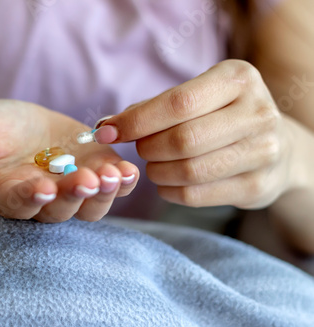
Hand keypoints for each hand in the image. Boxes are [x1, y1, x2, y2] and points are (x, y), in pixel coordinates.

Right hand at [0, 99, 138, 221]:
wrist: (19, 123)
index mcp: (10, 193)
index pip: (19, 204)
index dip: (30, 198)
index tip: (42, 187)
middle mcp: (44, 200)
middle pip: (60, 210)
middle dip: (74, 197)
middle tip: (86, 181)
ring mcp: (72, 188)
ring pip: (90, 206)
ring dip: (105, 194)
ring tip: (115, 176)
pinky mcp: (95, 172)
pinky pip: (112, 185)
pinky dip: (123, 181)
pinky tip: (130, 170)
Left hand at [95, 60, 293, 208]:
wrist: (276, 146)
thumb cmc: (220, 117)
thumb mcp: (196, 98)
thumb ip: (151, 108)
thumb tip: (105, 126)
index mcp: (237, 79)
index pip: (178, 103)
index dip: (136, 121)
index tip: (106, 132)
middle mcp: (258, 112)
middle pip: (183, 140)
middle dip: (148, 148)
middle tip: (140, 149)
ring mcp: (263, 151)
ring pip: (189, 170)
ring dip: (157, 172)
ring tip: (154, 165)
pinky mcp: (258, 186)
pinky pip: (197, 194)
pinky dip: (170, 191)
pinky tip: (167, 182)